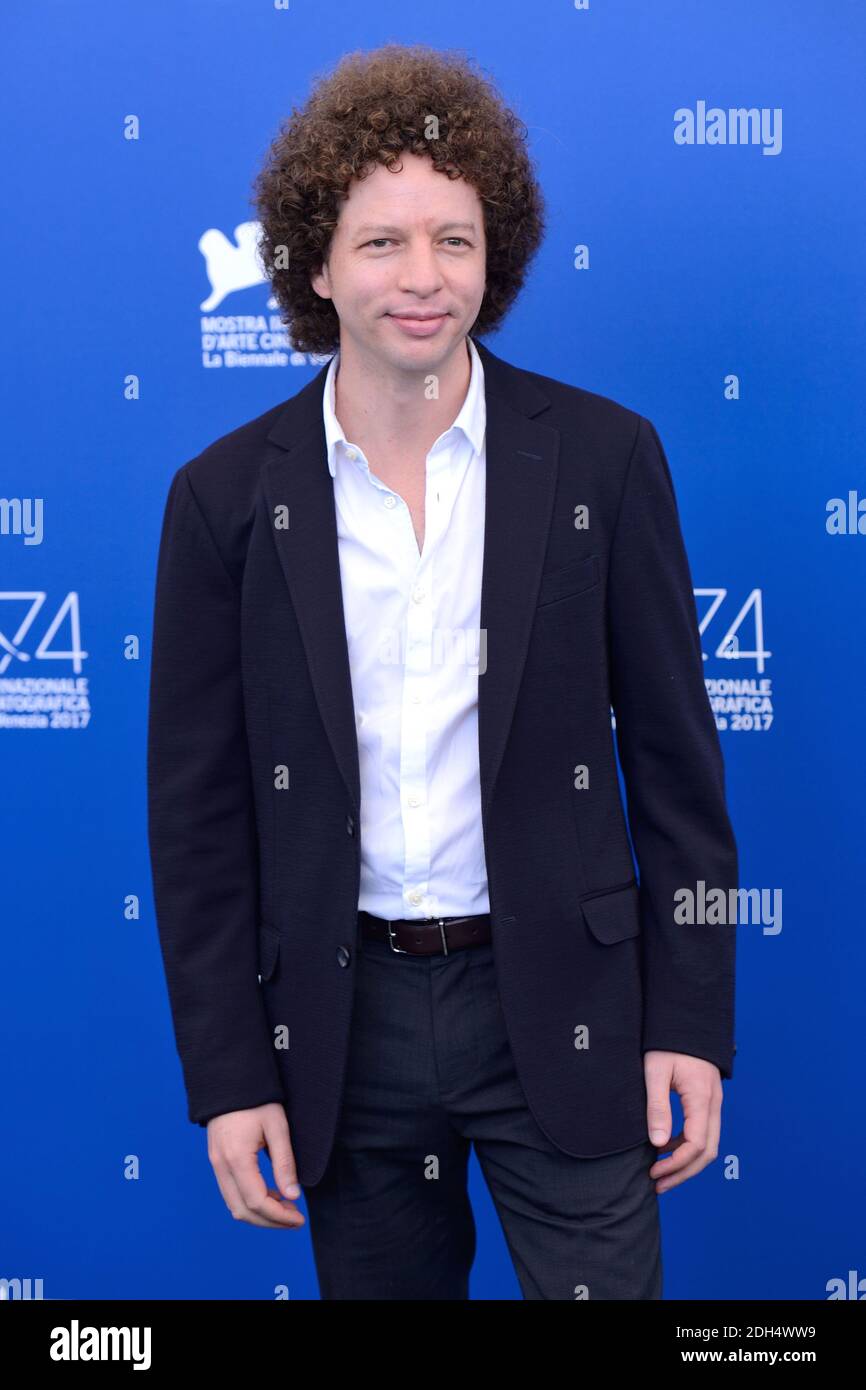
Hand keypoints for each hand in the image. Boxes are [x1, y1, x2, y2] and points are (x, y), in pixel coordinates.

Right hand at [207, 1102, 305, 1226]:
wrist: (230, 1080)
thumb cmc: (257, 1100)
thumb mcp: (277, 1127)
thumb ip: (285, 1163)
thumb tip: (293, 1196)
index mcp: (237, 1158)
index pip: (256, 1202)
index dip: (278, 1216)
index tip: (299, 1219)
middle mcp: (221, 1166)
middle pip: (243, 1211)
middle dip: (270, 1221)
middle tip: (295, 1218)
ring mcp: (216, 1165)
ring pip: (234, 1205)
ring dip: (260, 1214)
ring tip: (286, 1208)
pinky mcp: (217, 1161)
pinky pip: (231, 1193)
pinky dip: (250, 1202)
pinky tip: (271, 1195)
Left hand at [644, 1051, 721, 1193]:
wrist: (685, 1021)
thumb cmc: (667, 1044)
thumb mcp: (656, 1072)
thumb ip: (658, 1107)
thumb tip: (659, 1144)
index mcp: (701, 1099)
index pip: (696, 1145)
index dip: (676, 1164)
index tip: (653, 1172)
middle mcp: (713, 1105)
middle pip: (707, 1152)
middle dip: (683, 1173)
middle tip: (657, 1184)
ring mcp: (713, 1103)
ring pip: (708, 1145)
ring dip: (686, 1163)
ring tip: (659, 1174)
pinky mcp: (707, 1101)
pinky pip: (703, 1132)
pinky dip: (687, 1147)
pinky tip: (666, 1150)